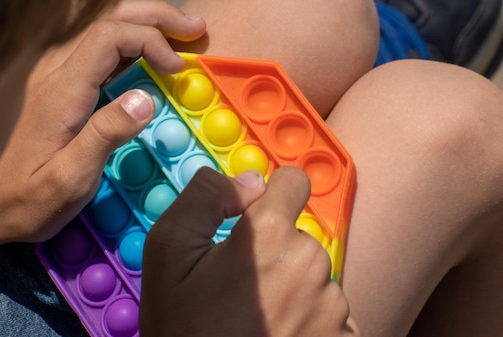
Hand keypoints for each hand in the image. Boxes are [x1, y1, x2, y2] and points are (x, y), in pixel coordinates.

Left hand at [0, 0, 205, 265]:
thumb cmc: (35, 199)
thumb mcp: (71, 178)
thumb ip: (105, 135)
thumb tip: (145, 98)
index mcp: (62, 90)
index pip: (108, 37)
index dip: (150, 40)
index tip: (179, 69)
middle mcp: (56, 71)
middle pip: (108, 19)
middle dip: (156, 17)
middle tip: (197, 28)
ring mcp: (58, 74)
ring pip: (106, 26)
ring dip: (148, 23)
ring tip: (185, 35)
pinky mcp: (64, 84)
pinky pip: (102, 47)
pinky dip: (136, 41)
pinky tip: (156, 54)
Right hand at [140, 167, 359, 336]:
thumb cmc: (184, 331)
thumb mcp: (167, 256)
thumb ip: (204, 199)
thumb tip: (250, 181)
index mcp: (270, 235)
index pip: (293, 181)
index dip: (270, 195)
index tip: (251, 221)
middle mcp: (312, 263)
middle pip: (298, 235)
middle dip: (273, 251)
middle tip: (239, 290)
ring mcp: (334, 305)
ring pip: (312, 275)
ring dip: (291, 288)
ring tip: (257, 320)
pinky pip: (328, 311)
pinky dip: (309, 319)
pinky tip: (279, 336)